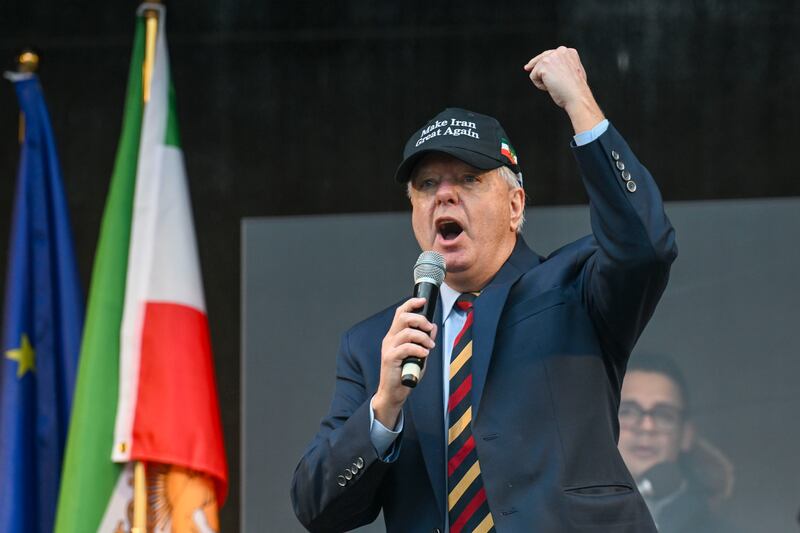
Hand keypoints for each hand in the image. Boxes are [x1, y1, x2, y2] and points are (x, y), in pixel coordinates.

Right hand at [372, 297, 437, 427]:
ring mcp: (388, 348)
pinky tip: (424, 354)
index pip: (400, 313)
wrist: (393, 393)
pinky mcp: (390, 358)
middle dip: (420, 319)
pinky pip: (406, 348)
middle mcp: (390, 339)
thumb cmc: (405, 373)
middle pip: (402, 317)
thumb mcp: (419, 354)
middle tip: (429, 328)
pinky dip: (418, 349)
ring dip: (422, 337)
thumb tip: (432, 326)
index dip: (411, 304)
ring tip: (429, 345)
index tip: (422, 300)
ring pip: (406, 332)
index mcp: (395, 336)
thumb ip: (424, 341)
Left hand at [523, 46, 604, 133]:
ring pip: (537, 69)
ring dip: (542, 81)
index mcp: (570, 52)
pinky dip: (539, 85)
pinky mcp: (544, 65)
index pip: (551, 54)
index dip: (542, 61)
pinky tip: (550, 87)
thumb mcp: (573, 74)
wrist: (577, 96)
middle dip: (533, 64)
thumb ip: (565, 68)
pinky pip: (533, 76)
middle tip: (526, 68)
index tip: (532, 64)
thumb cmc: (576, 90)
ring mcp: (552, 57)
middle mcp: (561, 51)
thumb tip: (554, 71)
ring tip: (554, 86)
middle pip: (541, 58)